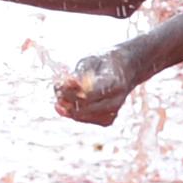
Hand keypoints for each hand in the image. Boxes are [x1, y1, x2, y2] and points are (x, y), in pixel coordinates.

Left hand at [53, 31, 176, 125]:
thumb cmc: (103, 63)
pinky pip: (85, 119)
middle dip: (65, 99)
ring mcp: (113, 112)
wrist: (125, 69)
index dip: (69, 91)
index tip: (59, 82)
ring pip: (81, 116)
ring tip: (61, 92)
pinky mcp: (109, 120)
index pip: (87, 94)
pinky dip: (74, 111)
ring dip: (66, 106)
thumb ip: (77, 75)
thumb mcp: (89, 62)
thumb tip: (63, 85)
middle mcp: (116, 101)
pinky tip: (71, 100)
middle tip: (57, 87)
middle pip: (83, 108)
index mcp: (115, 83)